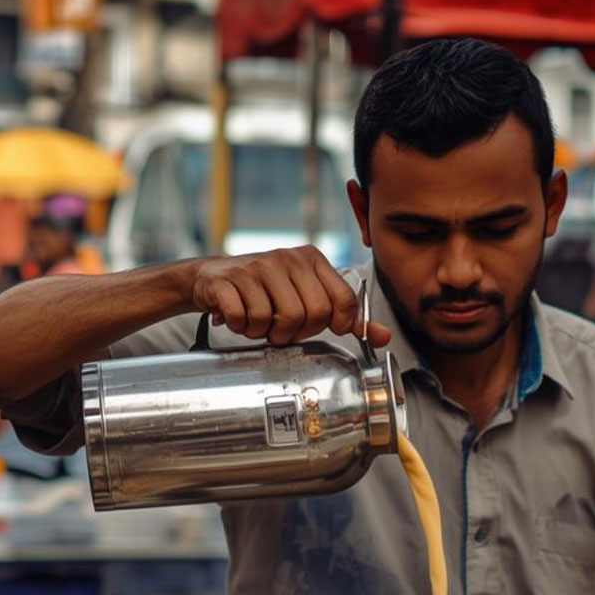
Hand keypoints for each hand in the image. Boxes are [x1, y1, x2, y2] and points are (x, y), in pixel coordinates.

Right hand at [186, 246, 392, 346]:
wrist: (211, 278)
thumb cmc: (265, 291)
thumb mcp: (307, 295)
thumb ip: (344, 315)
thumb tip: (383, 336)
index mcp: (311, 259)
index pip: (341, 302)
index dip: (333, 325)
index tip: (317, 327)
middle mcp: (287, 258)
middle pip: (311, 316)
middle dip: (295, 333)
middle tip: (281, 329)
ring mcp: (256, 267)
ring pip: (278, 320)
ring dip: (266, 333)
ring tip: (258, 322)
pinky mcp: (229, 280)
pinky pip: (245, 319)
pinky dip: (241, 327)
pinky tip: (238, 317)